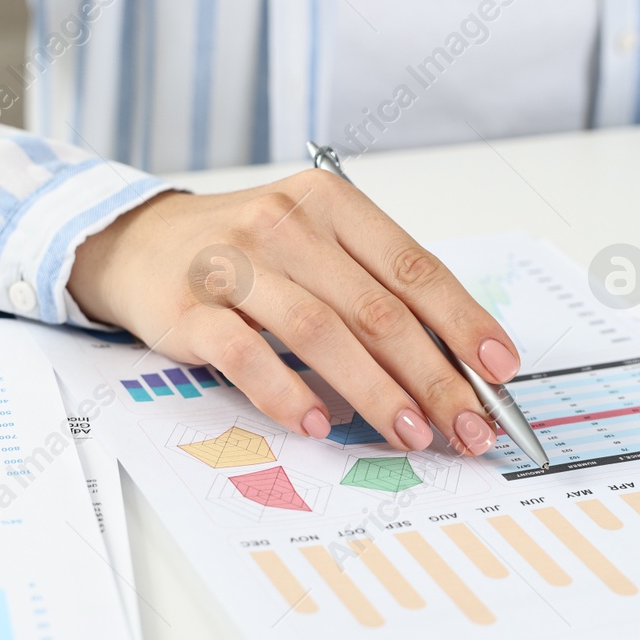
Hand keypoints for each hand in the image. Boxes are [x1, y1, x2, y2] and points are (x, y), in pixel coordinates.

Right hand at [67, 170, 519, 454]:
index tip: (501, 370)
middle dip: (433, 376)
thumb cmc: (245, 254)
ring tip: (410, 434)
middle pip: (376, 308)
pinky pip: (246, 353)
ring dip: (375, 391)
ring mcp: (235, 263)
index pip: (415, 267)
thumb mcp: (315, 248)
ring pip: (320, 331)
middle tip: (466, 426)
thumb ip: (375, 292)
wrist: (138, 244)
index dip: (464, 322)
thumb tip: (450, 365)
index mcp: (332, 205)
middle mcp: (286, 224)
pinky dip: (287, 392)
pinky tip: (321, 425)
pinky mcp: (190, 307)